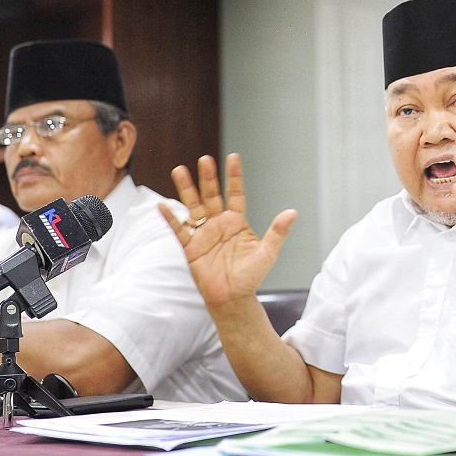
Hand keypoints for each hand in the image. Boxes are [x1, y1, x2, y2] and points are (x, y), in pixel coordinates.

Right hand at [158, 154, 297, 308]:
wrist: (233, 299)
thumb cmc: (251, 276)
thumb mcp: (267, 253)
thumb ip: (277, 232)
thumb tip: (293, 212)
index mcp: (237, 222)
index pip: (235, 193)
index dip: (234, 176)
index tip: (233, 157)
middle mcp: (219, 224)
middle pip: (211, 195)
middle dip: (208, 178)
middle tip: (205, 159)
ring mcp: (204, 234)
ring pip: (193, 207)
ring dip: (186, 190)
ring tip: (179, 170)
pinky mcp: (191, 248)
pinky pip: (180, 231)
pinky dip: (171, 219)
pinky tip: (162, 206)